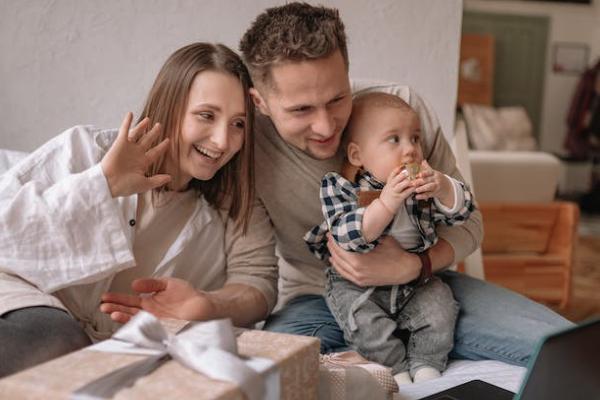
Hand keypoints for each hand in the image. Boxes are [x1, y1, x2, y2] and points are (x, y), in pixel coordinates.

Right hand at [100, 112, 170, 197]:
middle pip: (148, 140)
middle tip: (160, 125)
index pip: (155, 152)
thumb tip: (170, 178)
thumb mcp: (145, 184)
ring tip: (148, 119)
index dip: (162, 146)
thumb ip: (157, 180)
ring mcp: (128, 148)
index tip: (168, 141)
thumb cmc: (125, 185)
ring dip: (142, 126)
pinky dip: (127, 122)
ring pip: (138, 134)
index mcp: (143, 162)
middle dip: (154, 133)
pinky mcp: (120, 143)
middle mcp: (137, 153)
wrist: (109, 183)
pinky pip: (124, 130)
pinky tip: (130, 114)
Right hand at [100, 278, 214, 323]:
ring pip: (136, 320)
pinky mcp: (164, 328)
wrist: (203, 304)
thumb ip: (151, 283)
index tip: (104, 297)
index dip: (117, 299)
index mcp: (149, 302)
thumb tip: (134, 284)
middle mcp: (150, 313)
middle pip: (129, 312)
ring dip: (124, 317)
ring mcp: (156, 321)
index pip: (129, 301)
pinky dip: (140, 326)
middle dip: (115, 309)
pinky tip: (132, 322)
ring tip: (113, 314)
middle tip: (103, 307)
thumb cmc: (186, 294)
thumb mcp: (167, 283)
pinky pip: (150, 328)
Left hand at [326, 234, 420, 286]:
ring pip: (339, 267)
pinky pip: (345, 274)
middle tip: (329, 237)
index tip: (331, 232)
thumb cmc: (395, 252)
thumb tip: (356, 226)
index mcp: (359, 260)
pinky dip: (338, 267)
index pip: (339, 249)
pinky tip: (335, 261)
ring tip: (331, 246)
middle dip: (332, 247)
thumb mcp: (381, 239)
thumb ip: (367, 235)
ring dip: (333, 256)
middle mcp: (356, 271)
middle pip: (337, 258)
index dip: (333, 240)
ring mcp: (359, 278)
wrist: (406, 270)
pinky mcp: (362, 282)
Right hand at [379, 166, 414, 212]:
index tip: (405, 164)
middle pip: (398, 177)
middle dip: (405, 173)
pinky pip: (406, 192)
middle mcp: (391, 186)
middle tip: (413, 169)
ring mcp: (395, 192)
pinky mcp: (399, 198)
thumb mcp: (388, 187)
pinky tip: (416, 187)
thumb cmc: (387, 197)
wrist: (383, 207)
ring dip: (409, 181)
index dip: (399, 168)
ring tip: (415, 178)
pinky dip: (411, 189)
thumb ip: (393, 182)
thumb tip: (401, 175)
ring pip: (402, 184)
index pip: (393, 173)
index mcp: (389, 183)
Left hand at [413, 160, 453, 205]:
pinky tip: (417, 196)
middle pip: (427, 180)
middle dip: (419, 182)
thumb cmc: (436, 178)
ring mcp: (436, 187)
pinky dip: (423, 196)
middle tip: (412, 183)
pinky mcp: (435, 193)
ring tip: (416, 190)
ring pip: (429, 187)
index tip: (418, 175)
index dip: (424, 173)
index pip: (429, 172)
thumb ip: (427, 167)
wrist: (446, 187)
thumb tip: (423, 160)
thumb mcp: (433, 172)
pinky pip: (428, 195)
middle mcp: (435, 179)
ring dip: (422, 189)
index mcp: (434, 173)